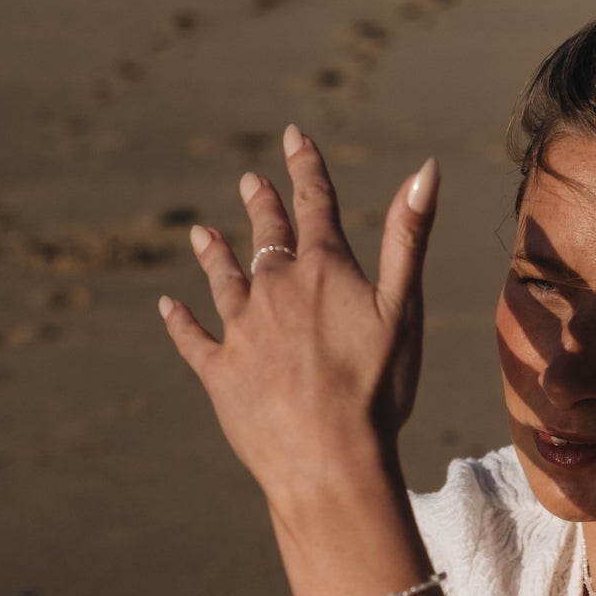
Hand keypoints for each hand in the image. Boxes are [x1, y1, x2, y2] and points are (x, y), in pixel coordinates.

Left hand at [157, 125, 437, 508]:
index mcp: (322, 271)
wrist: (329, 459)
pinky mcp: (220, 373)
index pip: (314, 205)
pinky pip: (193, 339)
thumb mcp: (404, 308)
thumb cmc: (376, 389)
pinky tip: (169, 306)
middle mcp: (275, 290)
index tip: (294, 136)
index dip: (305, 168)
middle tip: (251, 182)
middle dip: (263, 207)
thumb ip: (409, 235)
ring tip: (201, 234)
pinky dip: (180, 321)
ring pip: (224, 280)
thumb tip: (426, 168)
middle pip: (266, 238)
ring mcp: (242, 331)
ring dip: (214, 254)